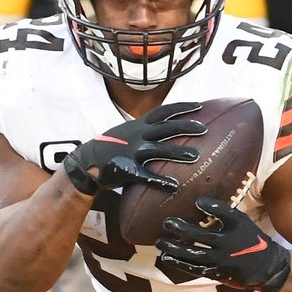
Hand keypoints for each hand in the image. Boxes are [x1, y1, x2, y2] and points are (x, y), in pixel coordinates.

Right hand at [61, 102, 204, 196]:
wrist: (88, 161)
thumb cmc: (114, 147)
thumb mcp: (130, 132)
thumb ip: (148, 130)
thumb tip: (170, 129)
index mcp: (140, 125)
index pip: (163, 112)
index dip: (182, 107)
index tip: (199, 105)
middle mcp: (138, 135)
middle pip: (165, 128)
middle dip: (185, 126)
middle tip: (204, 128)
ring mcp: (132, 151)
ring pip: (158, 150)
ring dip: (177, 152)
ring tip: (195, 156)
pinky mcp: (126, 169)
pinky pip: (145, 175)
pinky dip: (159, 180)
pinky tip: (174, 186)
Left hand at [156, 197, 290, 291]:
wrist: (267, 266)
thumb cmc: (252, 240)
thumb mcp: (243, 221)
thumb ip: (224, 214)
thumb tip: (198, 202)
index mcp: (238, 225)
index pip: (224, 212)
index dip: (210, 206)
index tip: (198, 202)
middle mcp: (229, 242)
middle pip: (201, 235)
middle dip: (181, 229)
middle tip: (166, 223)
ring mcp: (222, 259)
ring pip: (194, 254)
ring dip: (175, 249)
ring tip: (160, 242)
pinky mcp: (217, 272)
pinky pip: (195, 268)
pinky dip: (180, 263)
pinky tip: (167, 258)